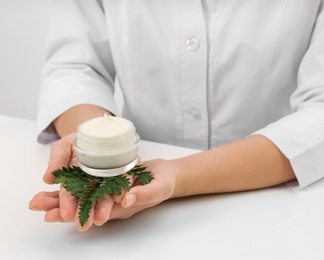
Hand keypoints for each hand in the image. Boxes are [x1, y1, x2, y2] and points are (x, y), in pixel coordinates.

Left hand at [30, 132, 177, 230]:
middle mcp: (112, 203)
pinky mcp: (108, 182)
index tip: (55, 215)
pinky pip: (88, 185)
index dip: (76, 213)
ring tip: (38, 199)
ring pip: (82, 197)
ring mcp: (110, 193)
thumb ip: (144, 194)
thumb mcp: (158, 188)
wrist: (166, 175)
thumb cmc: (164, 183)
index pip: (95, 213)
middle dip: (60, 208)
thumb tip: (126, 200)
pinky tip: (57, 183)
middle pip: (84, 207)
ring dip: (61, 198)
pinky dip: (72, 185)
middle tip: (38, 206)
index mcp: (123, 207)